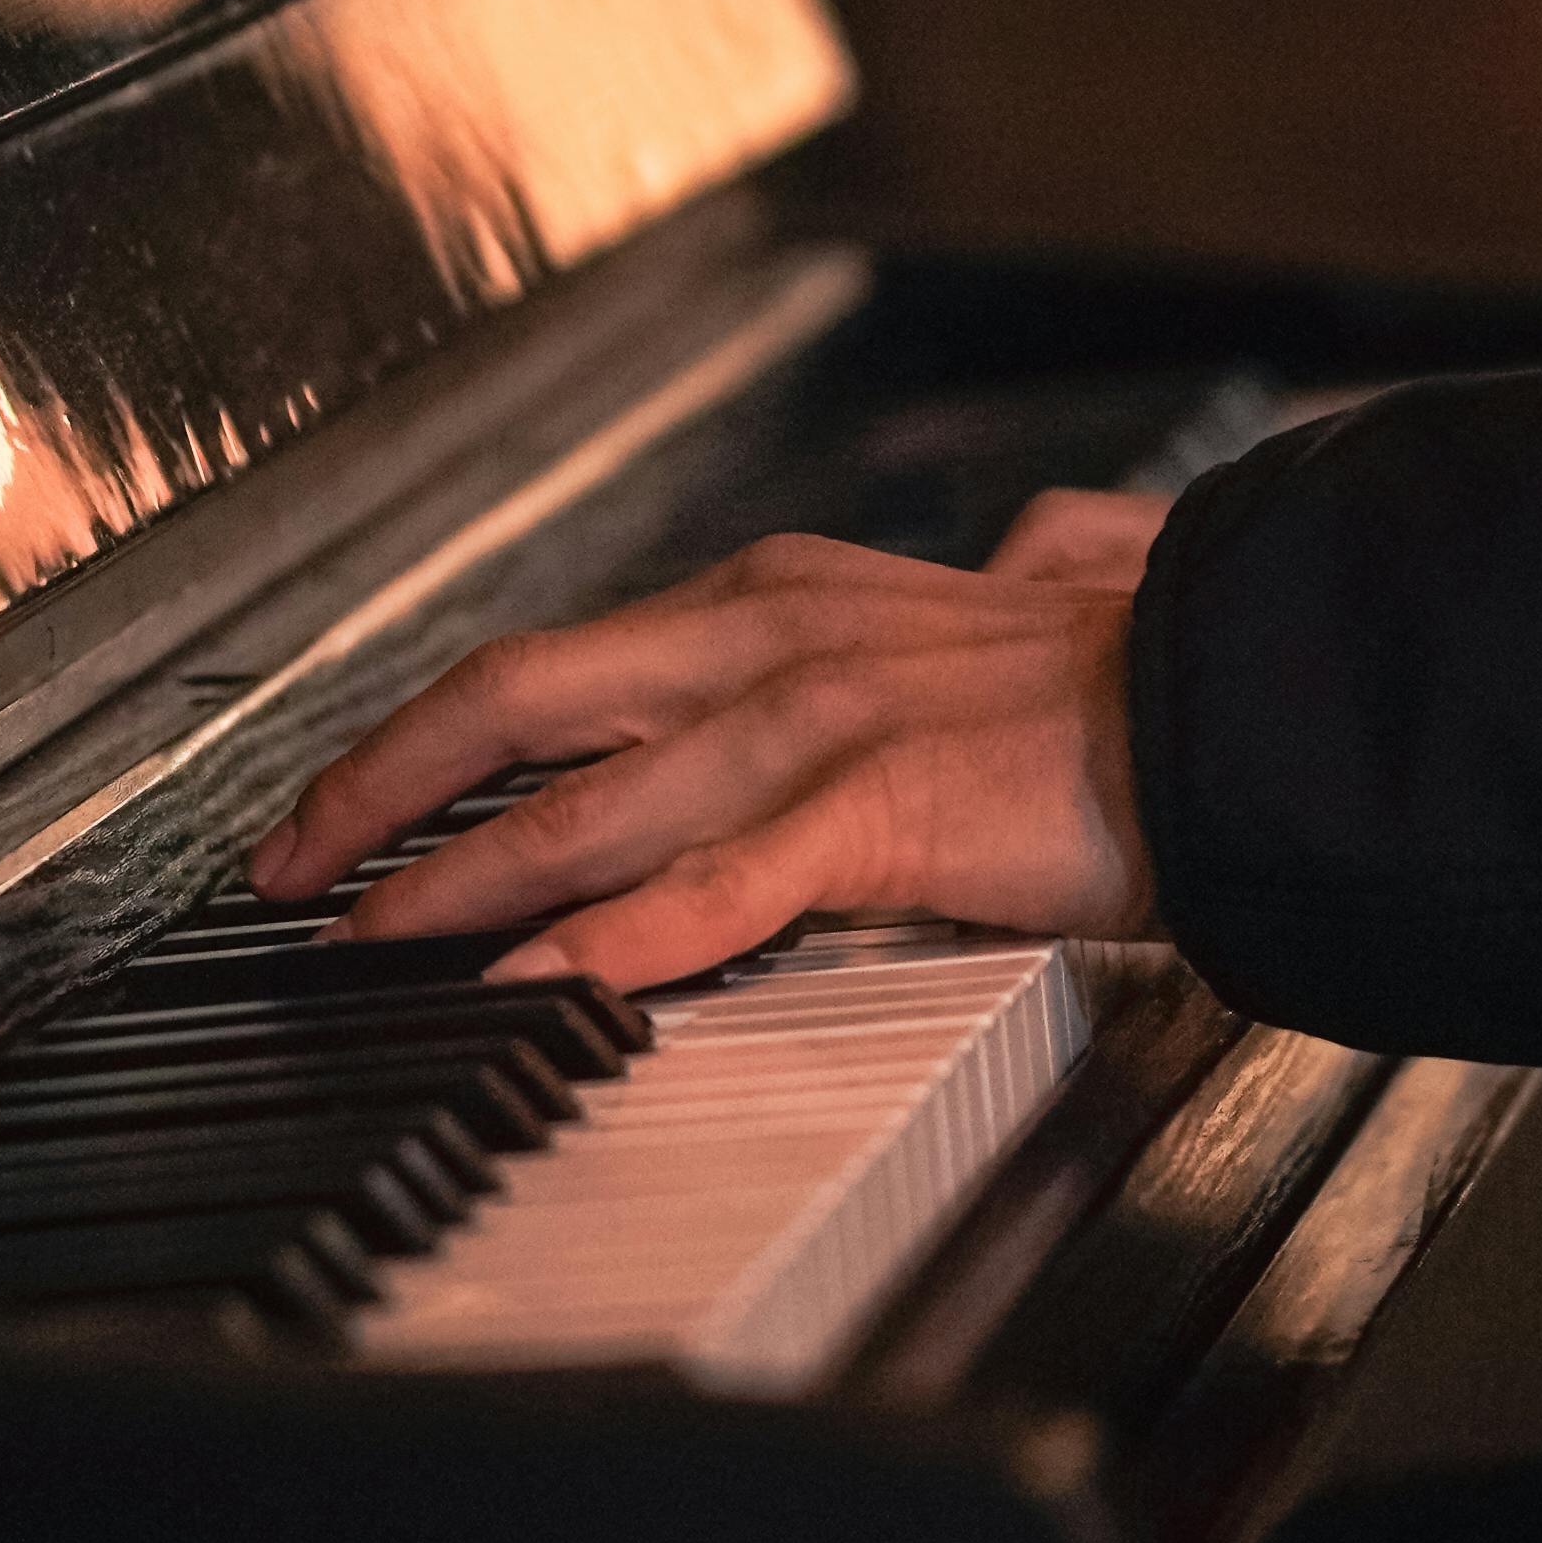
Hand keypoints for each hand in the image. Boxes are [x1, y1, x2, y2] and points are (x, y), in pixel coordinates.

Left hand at [246, 495, 1169, 984]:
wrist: (1255, 700)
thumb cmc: (1143, 681)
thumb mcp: (1006, 613)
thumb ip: (951, 607)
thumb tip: (1008, 561)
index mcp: (787, 598)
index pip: (558, 662)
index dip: (429, 733)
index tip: (346, 802)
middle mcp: (775, 638)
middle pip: (519, 702)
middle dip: (381, 793)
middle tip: (287, 875)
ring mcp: (819, 720)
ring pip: (586, 800)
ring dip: (455, 882)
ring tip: (367, 950)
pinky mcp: (881, 807)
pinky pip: (714, 883)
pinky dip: (609, 934)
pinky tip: (536, 981)